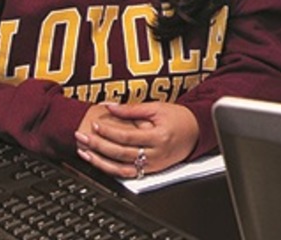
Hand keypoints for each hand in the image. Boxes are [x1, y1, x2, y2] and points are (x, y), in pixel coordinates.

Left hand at [74, 102, 198, 177]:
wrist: (197, 132)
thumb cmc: (180, 118)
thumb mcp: (157, 108)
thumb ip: (132, 109)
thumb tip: (111, 107)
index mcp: (159, 136)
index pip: (127, 136)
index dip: (109, 131)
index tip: (95, 124)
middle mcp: (156, 153)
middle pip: (121, 153)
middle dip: (98, 145)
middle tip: (82, 137)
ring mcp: (153, 165)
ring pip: (121, 168)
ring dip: (100, 161)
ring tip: (84, 152)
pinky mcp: (150, 171)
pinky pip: (127, 174)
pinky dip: (110, 169)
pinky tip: (99, 162)